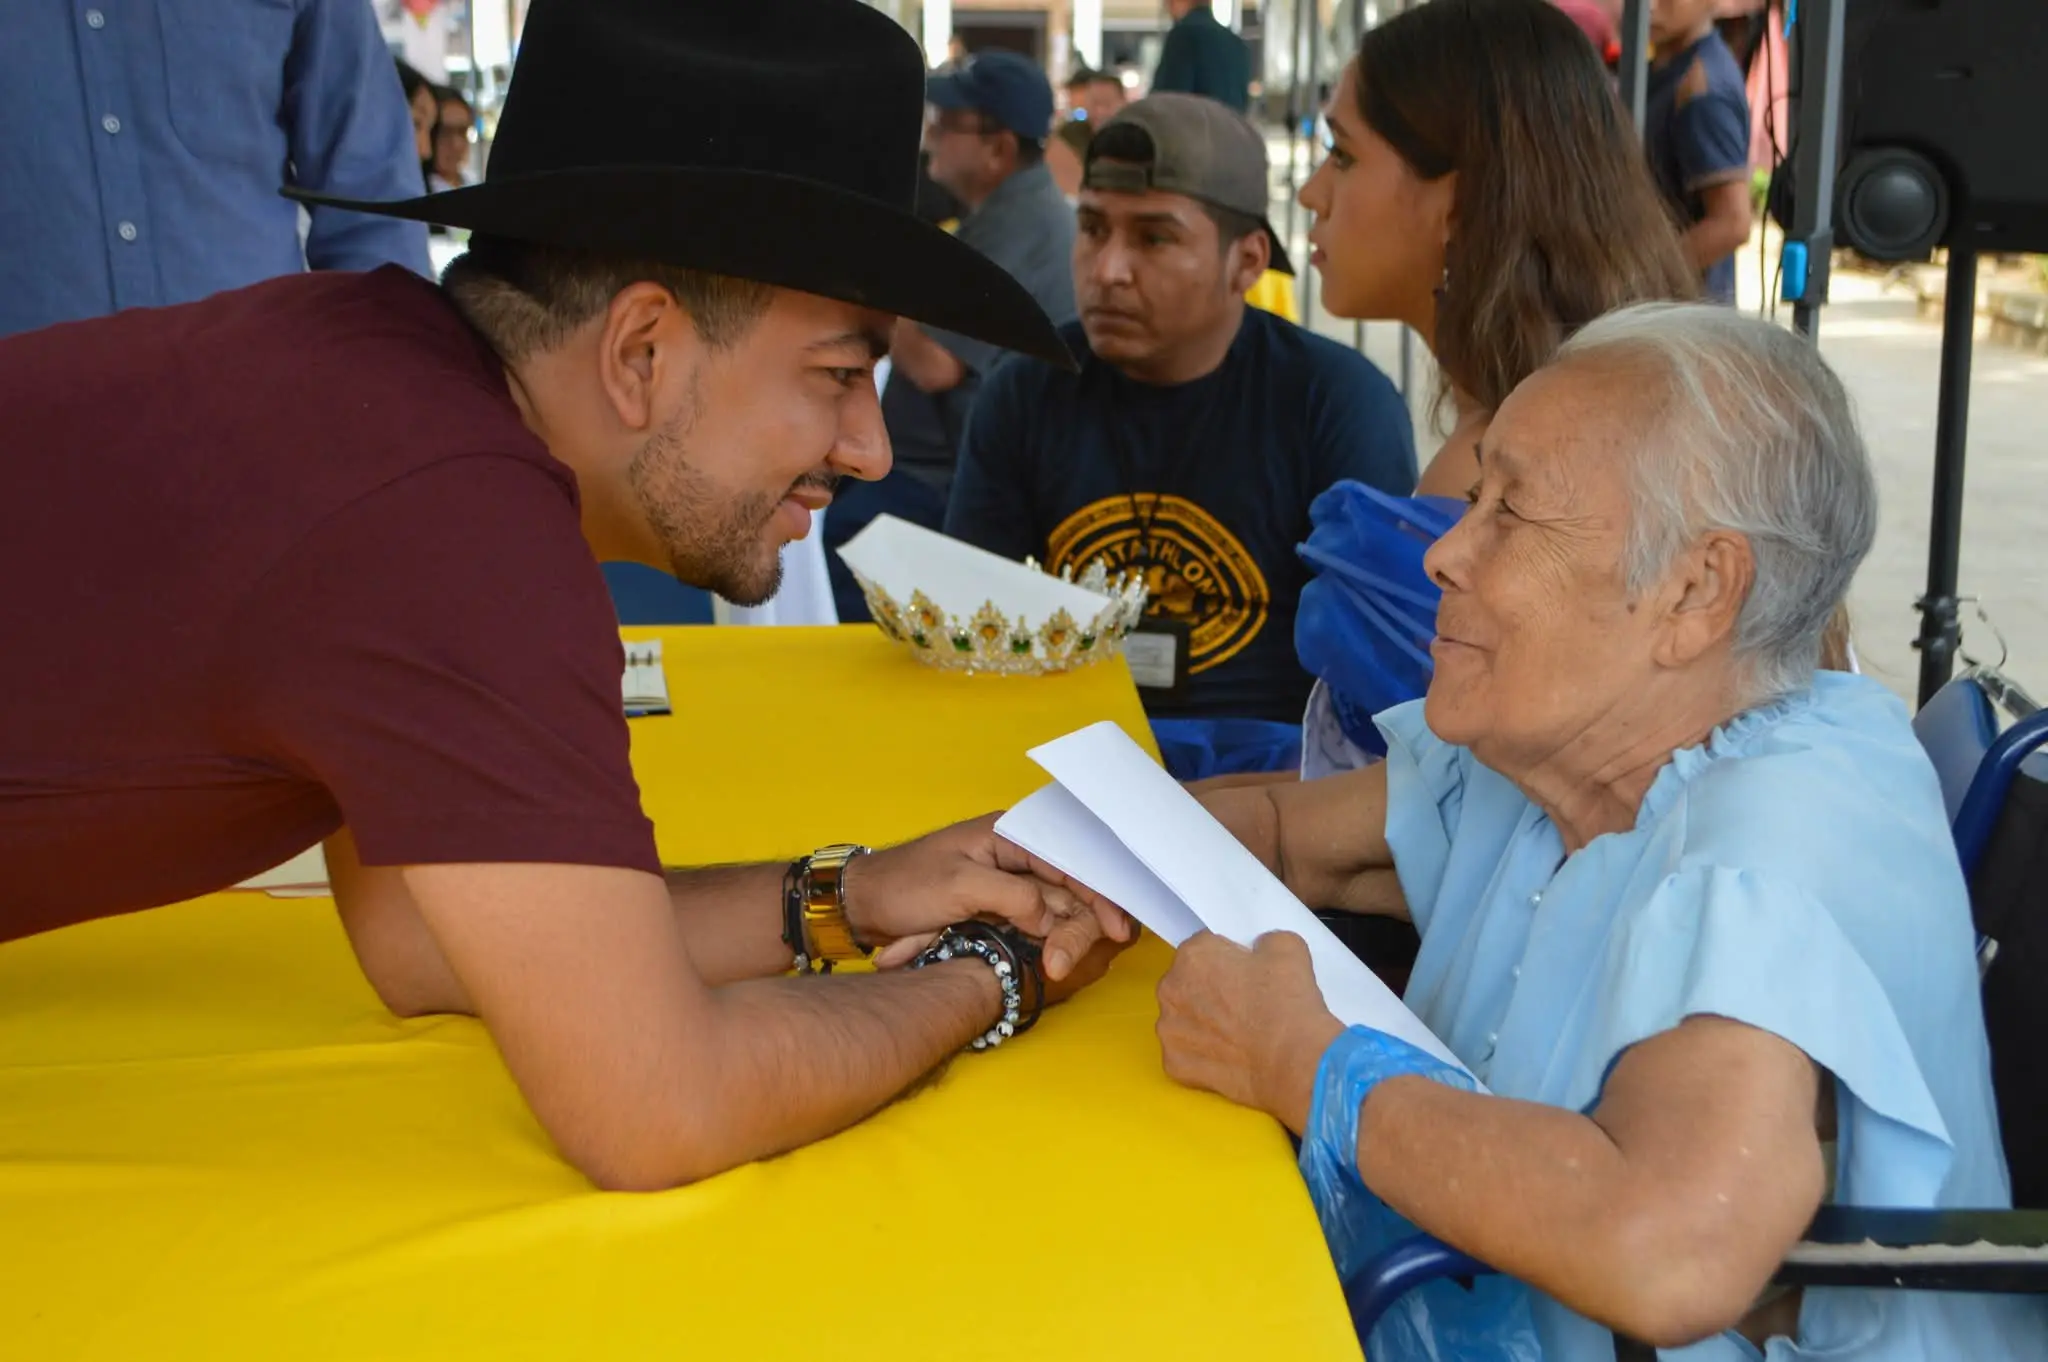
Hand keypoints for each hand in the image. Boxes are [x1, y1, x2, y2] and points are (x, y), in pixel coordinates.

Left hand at [843, 814, 1134, 981]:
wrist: (862, 906)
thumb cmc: (904, 885)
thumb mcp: (959, 887)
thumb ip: (1012, 896)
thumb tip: (1052, 917)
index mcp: (1007, 835)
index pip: (1067, 860)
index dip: (1097, 893)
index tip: (1117, 925)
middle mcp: (1013, 855)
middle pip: (1067, 886)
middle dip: (1082, 920)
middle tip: (1096, 951)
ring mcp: (1006, 883)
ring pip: (1053, 909)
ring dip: (1064, 936)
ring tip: (1064, 967)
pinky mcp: (996, 908)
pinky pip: (1034, 922)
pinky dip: (1046, 940)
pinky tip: (1062, 957)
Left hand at [1156, 931, 1342, 1131]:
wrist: (1293, 1063)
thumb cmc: (1287, 1005)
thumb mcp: (1288, 948)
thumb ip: (1264, 941)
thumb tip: (1259, 951)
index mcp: (1192, 956)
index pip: (1205, 947)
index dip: (1228, 959)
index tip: (1245, 974)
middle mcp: (1171, 990)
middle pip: (1188, 982)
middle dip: (1210, 990)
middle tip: (1243, 1004)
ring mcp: (1169, 1030)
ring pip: (1184, 1019)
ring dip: (1204, 1023)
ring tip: (1239, 1033)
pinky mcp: (1175, 1064)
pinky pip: (1186, 1053)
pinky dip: (1204, 1056)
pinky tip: (1230, 1056)